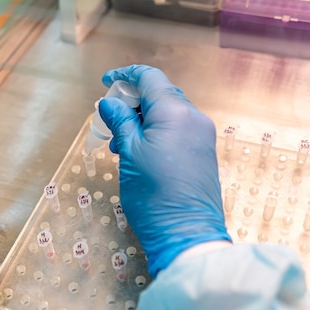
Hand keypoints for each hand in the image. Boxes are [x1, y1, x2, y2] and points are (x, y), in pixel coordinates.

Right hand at [99, 65, 230, 276]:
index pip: (150, 77)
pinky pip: (177, 131)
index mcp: (175, 111)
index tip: (106, 81)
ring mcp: (202, 136)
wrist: (186, 234)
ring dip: (143, 119)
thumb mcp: (129, 154)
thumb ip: (120, 122)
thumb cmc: (153, 193)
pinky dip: (156, 133)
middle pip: (161, 94)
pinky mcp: (203, 154)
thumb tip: (109, 103)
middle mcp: (194, 117)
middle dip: (132, 101)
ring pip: (168, 114)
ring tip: (119, 143)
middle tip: (110, 119)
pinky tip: (139, 152)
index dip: (125, 75)